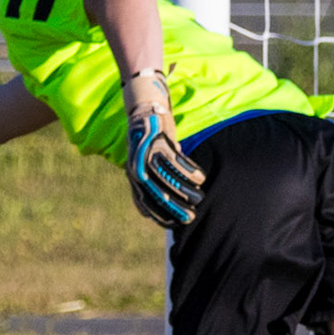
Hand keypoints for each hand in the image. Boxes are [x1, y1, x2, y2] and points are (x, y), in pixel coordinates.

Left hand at [122, 69, 203, 226]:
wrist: (144, 109)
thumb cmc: (147, 141)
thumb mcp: (143, 162)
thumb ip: (150, 181)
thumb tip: (157, 206)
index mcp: (133, 175)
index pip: (144, 202)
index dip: (159, 215)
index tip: (174, 225)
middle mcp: (137, 167)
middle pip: (157, 193)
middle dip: (174, 207)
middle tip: (190, 217)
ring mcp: (147, 154)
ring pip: (169, 178)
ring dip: (186, 189)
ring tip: (200, 197)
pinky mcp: (159, 141)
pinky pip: (177, 160)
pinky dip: (190, 170)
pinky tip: (201, 177)